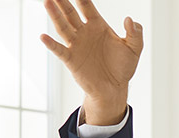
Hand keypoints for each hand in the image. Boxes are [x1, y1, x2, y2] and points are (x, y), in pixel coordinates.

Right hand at [39, 0, 142, 124]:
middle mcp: (84, 33)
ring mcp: (76, 45)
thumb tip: (130, 20)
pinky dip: (51, 44)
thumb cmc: (123, 67)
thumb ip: (135, 33)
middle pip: (70, 13)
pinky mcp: (71, 60)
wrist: (114, 88)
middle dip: (62, 2)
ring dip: (55, 15)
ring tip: (47, 2)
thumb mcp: (134, 49)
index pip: (86, 6)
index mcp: (98, 26)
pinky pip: (59, 50)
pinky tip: (43, 36)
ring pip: (63, 27)